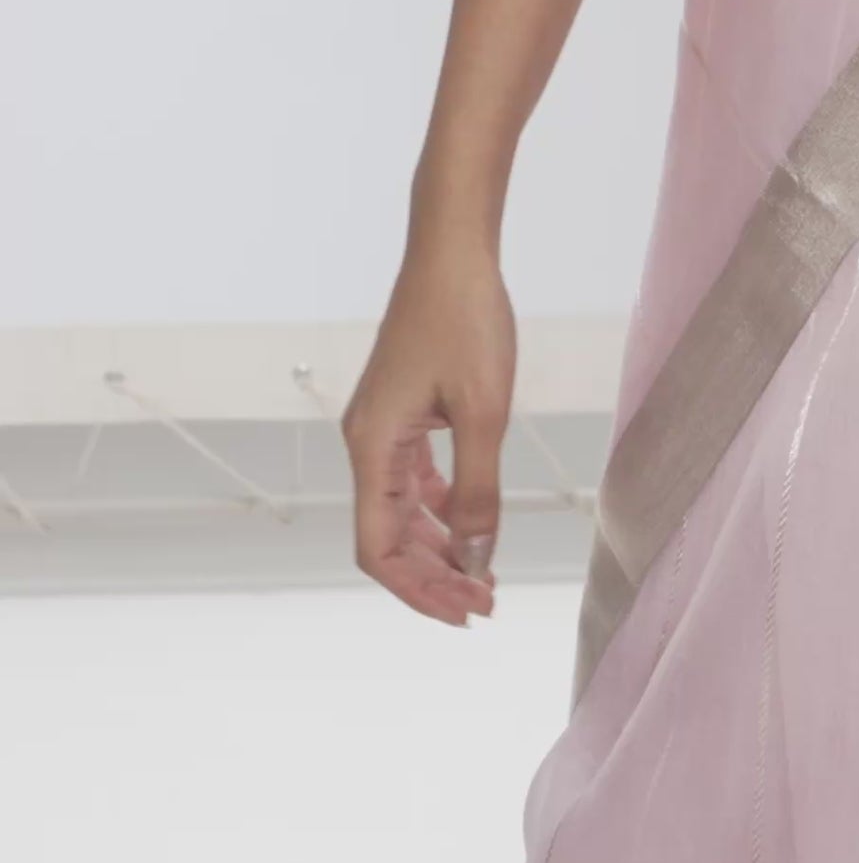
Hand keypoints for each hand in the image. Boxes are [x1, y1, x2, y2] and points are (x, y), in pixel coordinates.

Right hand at [342, 241, 515, 624]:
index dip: (417, 590)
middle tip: (487, 604)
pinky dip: (445, 510)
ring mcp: (384, 427)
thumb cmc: (465, 319)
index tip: (464, 613)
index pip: (378, 548)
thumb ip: (477, 492)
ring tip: (486, 577)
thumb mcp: (483, 412)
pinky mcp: (405, 412)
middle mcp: (367, 442)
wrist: (453, 249)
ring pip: (404, 511)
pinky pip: (417, 480)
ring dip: (441, 548)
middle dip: (434, 576)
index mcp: (372, 446)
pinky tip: (476, 526)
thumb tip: (476, 561)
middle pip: (390, 536)